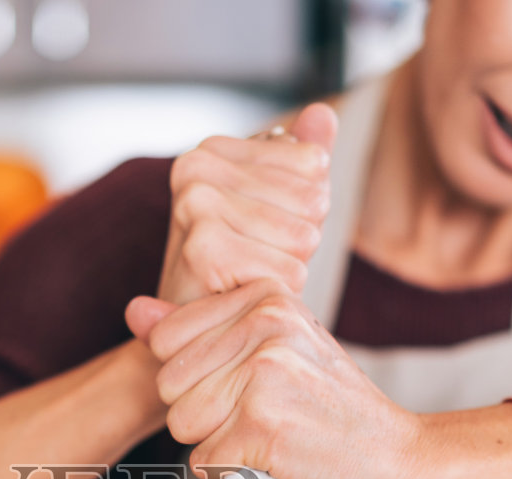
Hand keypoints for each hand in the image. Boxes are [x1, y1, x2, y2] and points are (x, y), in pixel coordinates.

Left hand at [125, 279, 425, 478]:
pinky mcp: (263, 426)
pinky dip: (235, 477)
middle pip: (169, 386)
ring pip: (182, 425)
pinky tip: (280, 463)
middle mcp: (266, 324)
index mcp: (267, 296)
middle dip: (204, 416)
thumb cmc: (335, 413)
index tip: (249, 388)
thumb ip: (201, 329)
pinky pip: (205, 462)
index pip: (166, 341)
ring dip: (219, 447)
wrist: (402, 462)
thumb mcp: (273, 351)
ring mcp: (265, 374)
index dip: (195, 380)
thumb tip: (134, 311)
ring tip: (273, 438)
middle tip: (265, 420)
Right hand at [156, 104, 337, 306]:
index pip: (314, 165)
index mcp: (211, 150)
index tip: (260, 232)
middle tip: (253, 260)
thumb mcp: (270, 209)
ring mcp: (195, 205)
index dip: (304, 210)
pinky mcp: (204, 250)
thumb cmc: (231, 271)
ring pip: (304, 237)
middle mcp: (196, 168)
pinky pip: (290, 272)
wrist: (187, 331)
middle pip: (313, 200)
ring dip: (289, 270)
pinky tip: (243, 295)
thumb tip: (324, 113)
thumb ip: (298, 162)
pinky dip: (279, 295)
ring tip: (248, 277)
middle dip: (298, 242)